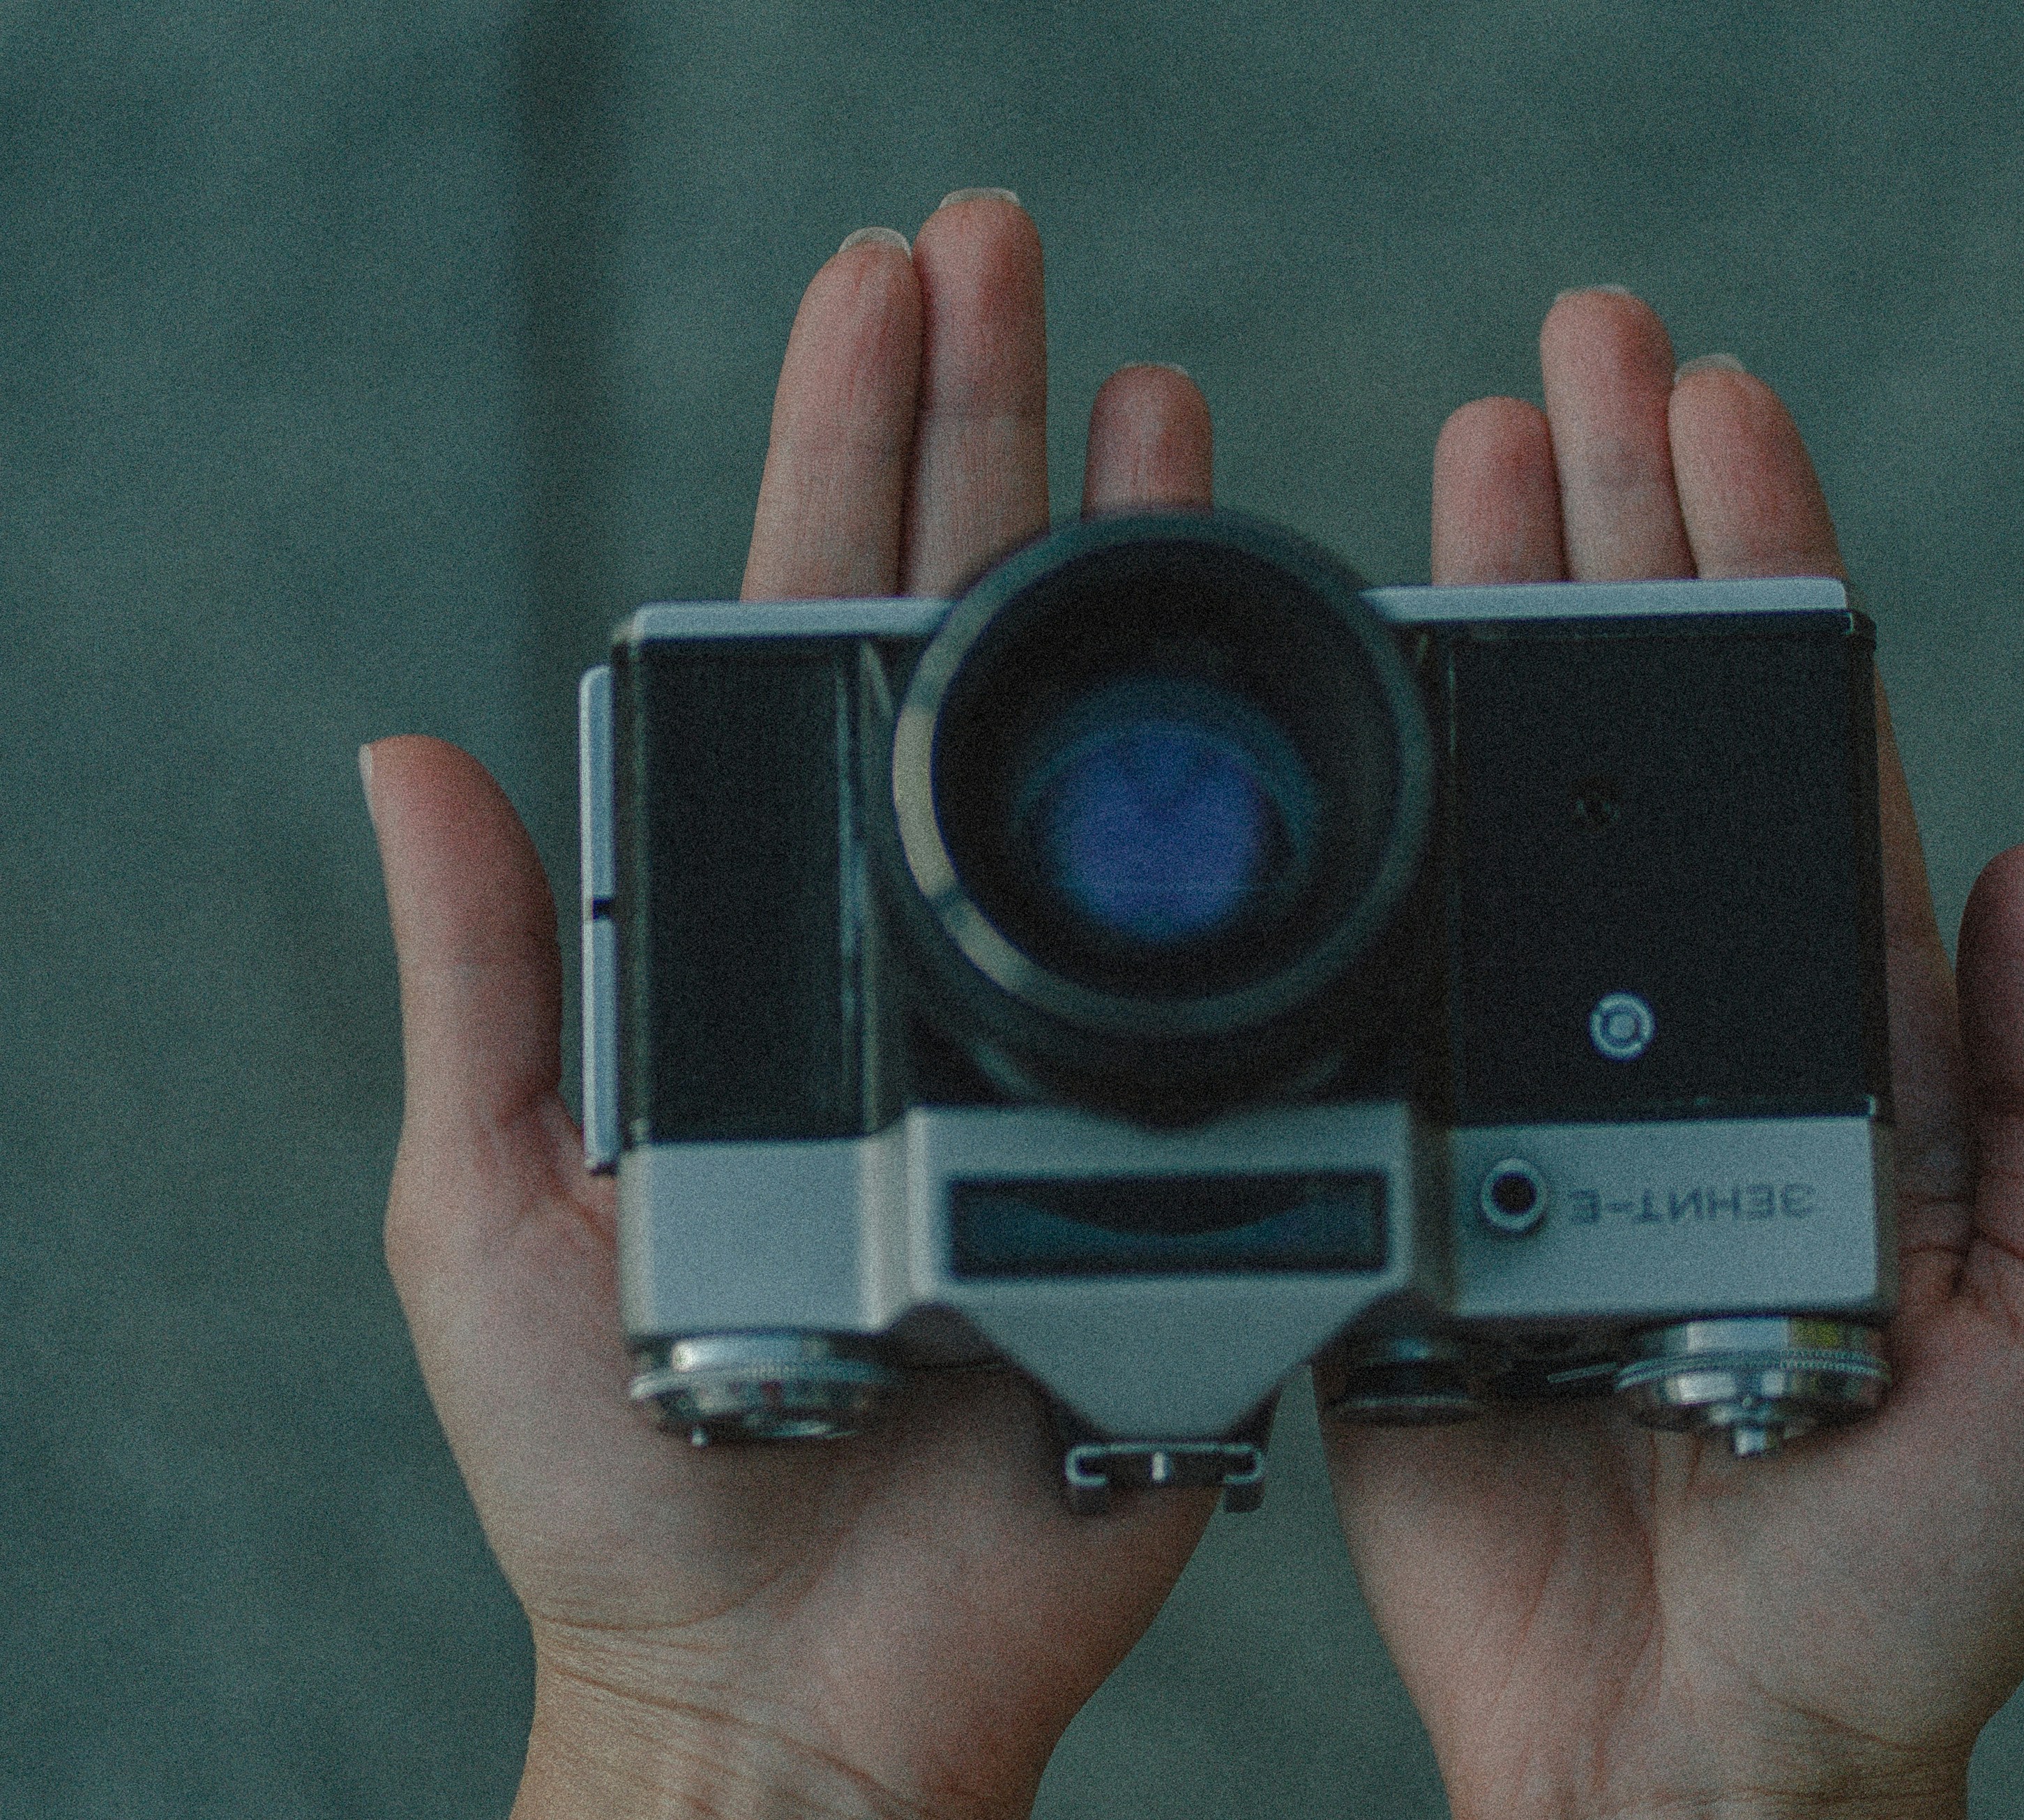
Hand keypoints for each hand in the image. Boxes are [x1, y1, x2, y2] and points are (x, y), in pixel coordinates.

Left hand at [365, 192, 1219, 1819]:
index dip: (843, 459)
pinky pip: (1239, 943)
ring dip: (1124, 564)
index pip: (809, 646)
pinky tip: (1285, 663)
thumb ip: (489, 986)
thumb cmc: (617, 1476)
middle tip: (1014, 254)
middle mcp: (918, 951)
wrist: (802, 1683)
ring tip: (1154, 395)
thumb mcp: (498, 1214)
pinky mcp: (1178, 1129)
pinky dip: (1266, 804)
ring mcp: (1061, 1023)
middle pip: (958, 649)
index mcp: (763, 940)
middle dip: (985, 436)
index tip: (886, 297)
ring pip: (1101, 759)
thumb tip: (408, 753)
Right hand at [1321, 290, 2023, 1819]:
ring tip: (1460, 470)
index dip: (1768, 573)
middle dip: (1621, 533)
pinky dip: (1362, 843)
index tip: (1718, 414)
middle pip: (1653, 742)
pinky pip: (1383, 983)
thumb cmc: (1884, 1584)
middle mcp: (1683, 1045)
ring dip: (1490, 636)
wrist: (1678, 1751)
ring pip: (1509, 824)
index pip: (1812, 762)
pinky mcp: (1412, 1176)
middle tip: (1573, 361)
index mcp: (1846, 1063)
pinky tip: (1343, 717)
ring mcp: (1537, 1094)